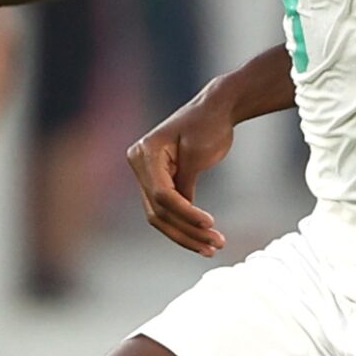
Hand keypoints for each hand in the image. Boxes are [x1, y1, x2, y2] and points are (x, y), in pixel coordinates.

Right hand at [127, 92, 236, 255]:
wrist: (216, 109)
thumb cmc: (209, 123)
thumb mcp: (199, 153)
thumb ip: (185, 183)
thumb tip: (181, 212)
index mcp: (146, 152)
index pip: (162, 194)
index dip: (185, 213)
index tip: (210, 223)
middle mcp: (139, 164)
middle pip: (159, 210)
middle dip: (187, 231)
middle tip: (216, 245)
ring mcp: (147, 174)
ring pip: (161, 216)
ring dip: (187, 235)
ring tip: (214, 247)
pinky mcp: (159, 182)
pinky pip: (168, 210)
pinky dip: (185, 225)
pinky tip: (204, 240)